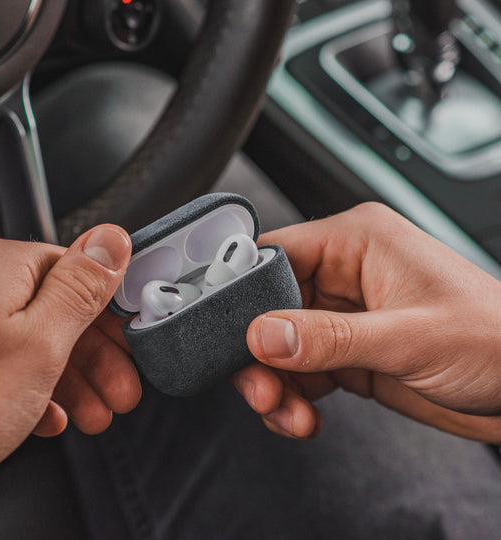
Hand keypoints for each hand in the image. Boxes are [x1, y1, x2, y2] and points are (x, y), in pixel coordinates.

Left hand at [0, 226, 140, 482]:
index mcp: (0, 266)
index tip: (130, 346)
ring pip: (33, 338)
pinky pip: (3, 356)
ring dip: (70, 379)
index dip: (112, 317)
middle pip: (58, 310)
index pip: (81, 274)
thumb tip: (112, 240)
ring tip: (92, 414)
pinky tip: (45, 414)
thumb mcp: (41, 343)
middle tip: (118, 392)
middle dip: (96, 359)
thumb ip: (83, 287)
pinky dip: (31, 386)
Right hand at [233, 203, 500, 442]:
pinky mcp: (347, 350)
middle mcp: (344, 273)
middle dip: (258, 352)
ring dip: (275, 382)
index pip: (275, 254)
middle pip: (268, 306)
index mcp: (357, 243)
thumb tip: (265, 334)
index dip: (243, 291)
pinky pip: (300, 370)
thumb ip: (331, 337)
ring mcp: (344, 314)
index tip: (227, 331)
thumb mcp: (410, 338)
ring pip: (279, 344)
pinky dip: (293, 397)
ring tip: (287, 411)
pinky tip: (303, 415)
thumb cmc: (496, 339)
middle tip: (261, 387)